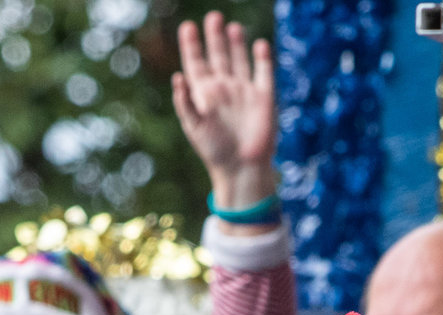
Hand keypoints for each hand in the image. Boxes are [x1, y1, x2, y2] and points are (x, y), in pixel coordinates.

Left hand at [172, 13, 276, 218]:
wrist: (243, 169)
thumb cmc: (215, 151)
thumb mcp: (195, 127)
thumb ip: (185, 103)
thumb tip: (177, 78)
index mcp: (204, 94)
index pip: (196, 63)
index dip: (192, 45)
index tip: (188, 27)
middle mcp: (224, 89)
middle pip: (218, 56)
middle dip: (214, 37)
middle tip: (213, 17)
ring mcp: (244, 91)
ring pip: (240, 60)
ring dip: (236, 44)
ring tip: (232, 27)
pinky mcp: (264, 97)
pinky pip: (264, 72)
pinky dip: (262, 58)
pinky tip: (259, 45)